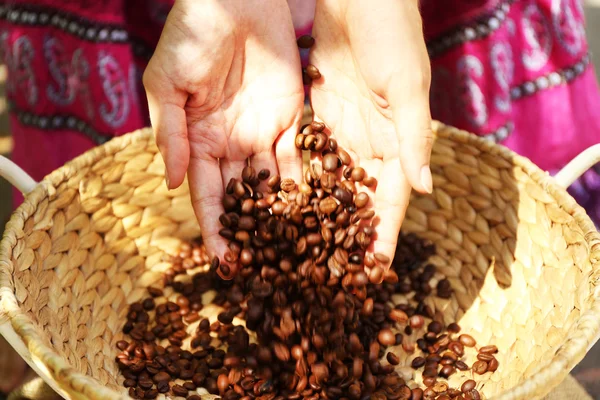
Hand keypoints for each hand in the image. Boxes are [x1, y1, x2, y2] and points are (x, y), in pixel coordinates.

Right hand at [144, 0, 304, 257]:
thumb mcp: (167, 83)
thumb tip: (173, 184)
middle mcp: (229, 146)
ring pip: (270, 186)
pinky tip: (315, 213)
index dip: (214, 229)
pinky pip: (298, 158)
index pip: (206, 196)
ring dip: (280, 218)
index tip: (225, 262)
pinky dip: (305, 185)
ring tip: (295, 253)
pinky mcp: (289, 120)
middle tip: (265, 270)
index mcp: (196, 142)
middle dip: (250, 234)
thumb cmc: (191, 36)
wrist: (236, 0)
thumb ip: (170, 134)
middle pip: (240, 200)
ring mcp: (260, 135)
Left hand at [309, 0, 432, 263]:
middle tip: (328, 276)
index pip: (391, 202)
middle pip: (359, 203)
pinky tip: (281, 209)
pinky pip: (309, 159)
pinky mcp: (320, 119)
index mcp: (399, 143)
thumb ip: (413, 138)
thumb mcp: (406, 85)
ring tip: (297, 253)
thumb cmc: (392, 34)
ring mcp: (344, 134)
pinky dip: (299, 184)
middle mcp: (372, 146)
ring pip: (332, 187)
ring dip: (318, 219)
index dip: (383, 238)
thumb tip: (424, 190)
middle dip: (346, 240)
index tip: (372, 275)